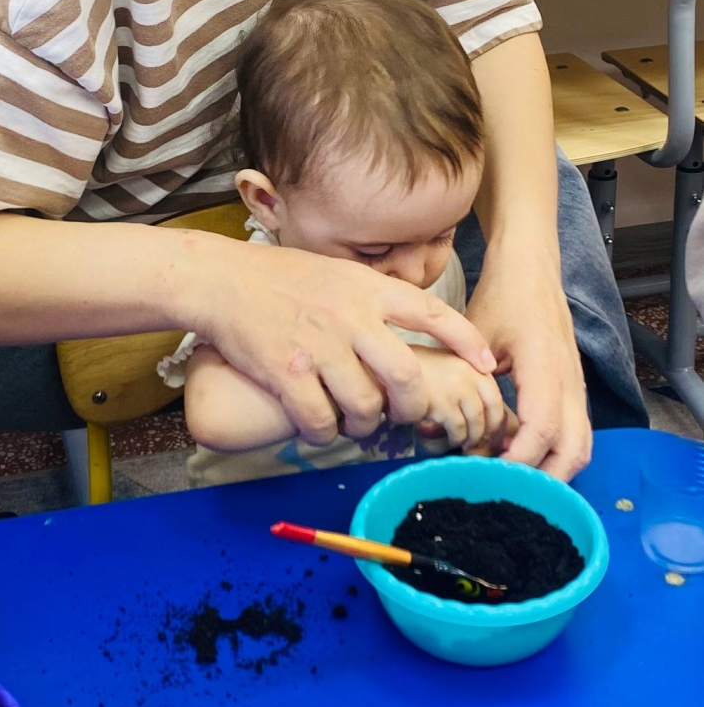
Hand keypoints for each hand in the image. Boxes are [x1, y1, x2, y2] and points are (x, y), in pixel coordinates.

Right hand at [174, 233, 495, 444]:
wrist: (221, 280)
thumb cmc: (281, 278)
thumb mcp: (338, 273)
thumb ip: (374, 298)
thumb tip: (411, 325)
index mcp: (367, 289)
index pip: (432, 312)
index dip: (466, 340)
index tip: (486, 364)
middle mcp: (350, 317)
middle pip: (406, 375)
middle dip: (414, 405)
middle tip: (406, 414)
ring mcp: (318, 346)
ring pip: (365, 407)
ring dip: (365, 424)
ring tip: (354, 419)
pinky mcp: (286, 374)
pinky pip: (321, 422)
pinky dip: (325, 433)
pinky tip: (317, 425)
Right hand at [412, 346, 504, 448]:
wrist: (387, 367)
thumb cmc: (416, 368)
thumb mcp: (447, 364)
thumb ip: (468, 380)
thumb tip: (486, 412)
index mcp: (473, 363)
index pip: (496, 396)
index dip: (496, 418)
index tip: (490, 429)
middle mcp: (469, 374)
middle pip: (492, 412)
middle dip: (488, 431)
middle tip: (480, 441)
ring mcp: (456, 389)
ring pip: (476, 424)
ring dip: (471, 438)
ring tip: (464, 443)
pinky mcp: (441, 404)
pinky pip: (458, 430)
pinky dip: (456, 439)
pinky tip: (449, 439)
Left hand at [465, 243, 591, 480]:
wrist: (532, 266)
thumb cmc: (503, 297)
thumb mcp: (472, 335)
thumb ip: (456, 382)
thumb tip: (429, 433)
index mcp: (544, 367)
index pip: (541, 430)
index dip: (518, 460)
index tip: (490, 475)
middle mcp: (568, 381)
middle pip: (575, 450)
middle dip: (546, 480)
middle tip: (506, 492)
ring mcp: (575, 386)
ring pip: (580, 445)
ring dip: (553, 470)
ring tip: (513, 480)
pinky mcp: (573, 387)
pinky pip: (575, 431)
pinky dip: (554, 452)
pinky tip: (519, 454)